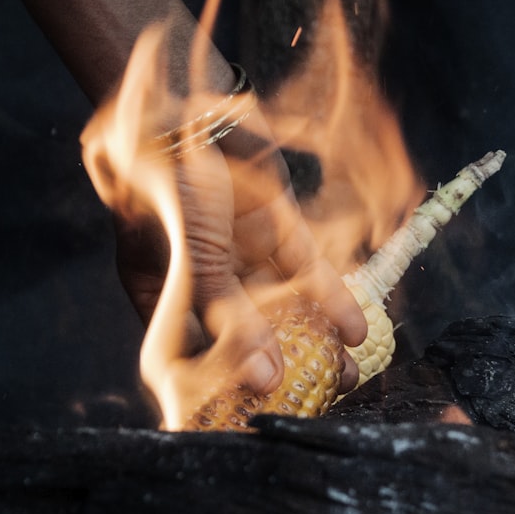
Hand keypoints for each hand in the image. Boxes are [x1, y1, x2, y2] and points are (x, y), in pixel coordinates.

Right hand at [113, 112, 366, 422]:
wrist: (183, 95)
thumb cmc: (169, 167)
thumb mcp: (193, 241)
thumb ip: (222, 302)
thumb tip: (262, 371)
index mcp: (160, 293)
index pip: (192, 358)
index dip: (227, 391)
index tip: (258, 418)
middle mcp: (200, 277)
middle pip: (245, 336)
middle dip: (287, 368)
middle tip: (319, 404)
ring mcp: (237, 250)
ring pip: (282, 306)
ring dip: (316, 337)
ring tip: (348, 375)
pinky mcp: (269, 225)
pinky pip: (302, 269)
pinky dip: (329, 295)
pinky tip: (354, 326)